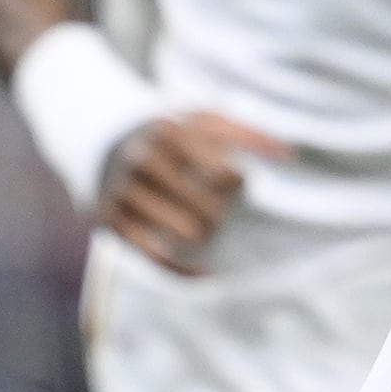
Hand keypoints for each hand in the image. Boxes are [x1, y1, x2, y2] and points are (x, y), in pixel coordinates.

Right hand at [102, 109, 288, 275]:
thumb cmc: (172, 132)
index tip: (231, 179)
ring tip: (204, 225)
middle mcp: (143, 160)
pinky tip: (207, 273)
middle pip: (210, 207)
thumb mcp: (204, 118)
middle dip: (222, 212)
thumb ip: (247, 132)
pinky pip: (155, 257)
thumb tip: (290, 154)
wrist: (100, 138)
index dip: (236, 182)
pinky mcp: (110, 222)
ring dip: (205, 235)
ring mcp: (123, 192)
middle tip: (219, 207)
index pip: (224, 173)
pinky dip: (185, 270)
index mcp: (170, 132)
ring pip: (187, 234)